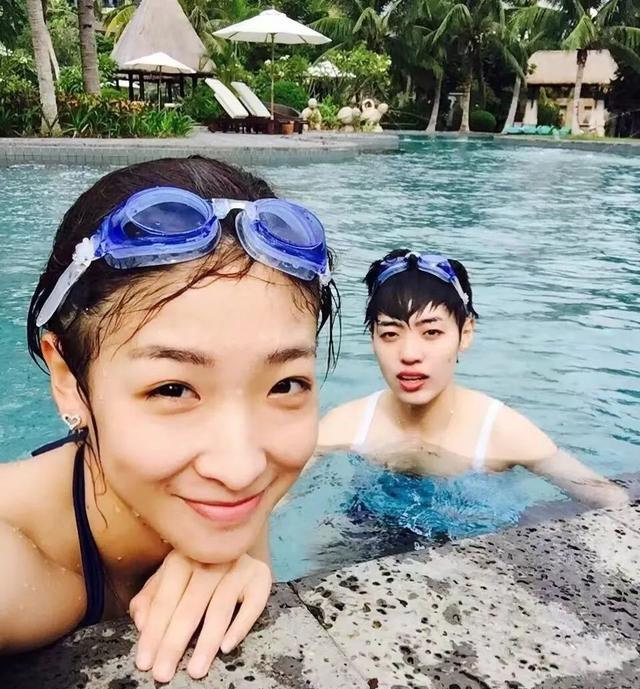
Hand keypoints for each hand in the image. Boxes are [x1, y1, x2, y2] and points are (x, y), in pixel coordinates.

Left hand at [129, 550, 271, 682]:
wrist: (232, 541)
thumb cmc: (194, 571)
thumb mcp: (167, 580)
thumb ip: (149, 600)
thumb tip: (142, 623)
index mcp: (182, 558)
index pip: (165, 600)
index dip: (153, 632)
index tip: (145, 663)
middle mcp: (212, 559)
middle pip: (191, 606)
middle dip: (175, 643)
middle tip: (164, 673)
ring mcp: (238, 565)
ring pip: (221, 607)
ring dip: (206, 642)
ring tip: (195, 670)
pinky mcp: (260, 575)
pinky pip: (253, 604)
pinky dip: (240, 626)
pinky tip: (226, 647)